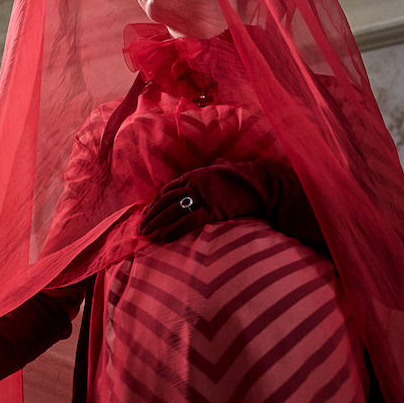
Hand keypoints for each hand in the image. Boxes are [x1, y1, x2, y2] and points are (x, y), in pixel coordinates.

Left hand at [140, 161, 277, 241]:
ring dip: (157, 224)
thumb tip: (212, 164)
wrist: (263, 182)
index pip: (168, 189)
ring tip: (146, 235)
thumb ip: (213, 167)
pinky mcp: (213, 210)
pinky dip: (173, 230)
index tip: (147, 213)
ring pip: (172, 211)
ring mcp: (203, 197)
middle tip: (141, 227)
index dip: (155, 202)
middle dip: (151, 215)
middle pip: (166, 201)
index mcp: (196, 174)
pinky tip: (163, 238)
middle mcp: (195, 184)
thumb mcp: (224, 165)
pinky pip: (188, 222)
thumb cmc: (245, 174)